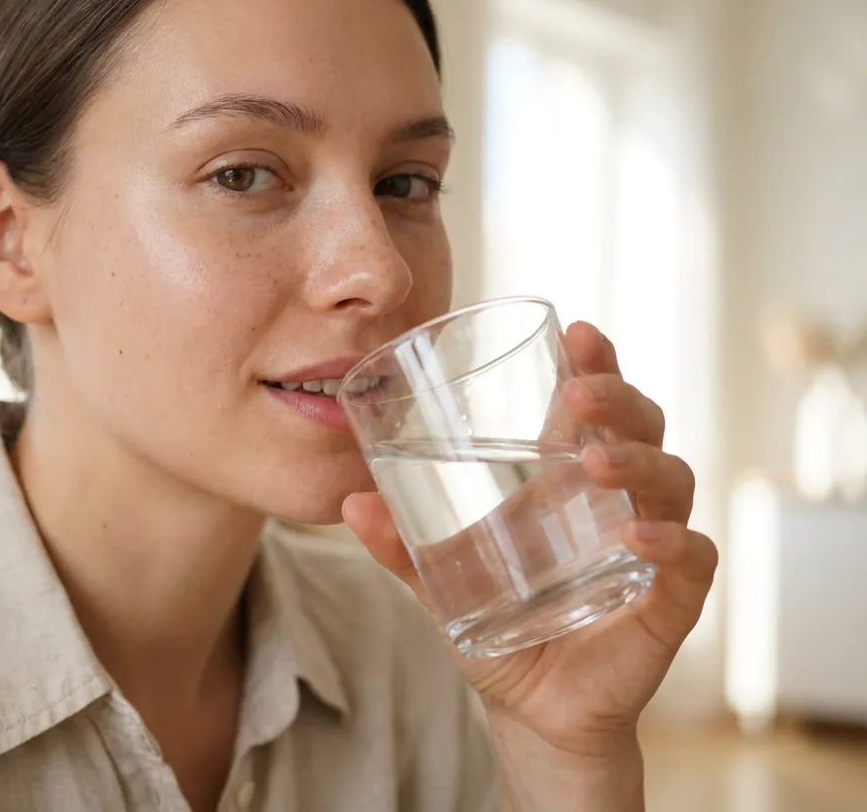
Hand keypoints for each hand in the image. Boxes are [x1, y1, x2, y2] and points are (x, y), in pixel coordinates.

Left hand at [343, 322, 717, 759]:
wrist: (532, 711)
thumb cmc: (500, 626)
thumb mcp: (444, 580)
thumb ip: (403, 547)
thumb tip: (351, 503)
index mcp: (570, 480)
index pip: (598, 406)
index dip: (598, 364)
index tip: (577, 330)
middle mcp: (619, 500)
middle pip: (643, 426)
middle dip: (618, 398)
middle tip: (578, 393)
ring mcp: (650, 546)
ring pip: (672, 480)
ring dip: (638, 461)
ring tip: (595, 461)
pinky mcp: (669, 600)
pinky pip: (691, 558)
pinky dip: (671, 542)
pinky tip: (637, 536)